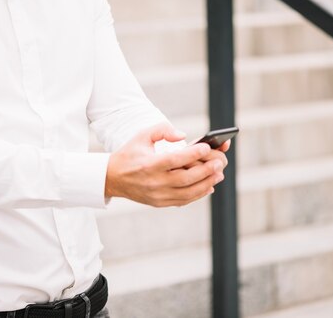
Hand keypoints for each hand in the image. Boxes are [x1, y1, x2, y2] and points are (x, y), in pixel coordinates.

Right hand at [105, 123, 225, 206]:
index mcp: (149, 164)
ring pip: (187, 192)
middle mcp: (154, 182)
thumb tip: (182, 136)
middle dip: (205, 170)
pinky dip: (198, 194)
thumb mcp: (142, 136)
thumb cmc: (130, 154)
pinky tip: (209, 186)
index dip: (192, 154)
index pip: (174, 160)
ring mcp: (157, 195)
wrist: (112, 178)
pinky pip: (183, 200)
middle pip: (185, 178)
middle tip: (220, 162)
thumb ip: (162, 129)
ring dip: (206, 183)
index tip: (207, 147)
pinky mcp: (160, 203)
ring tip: (219, 174)